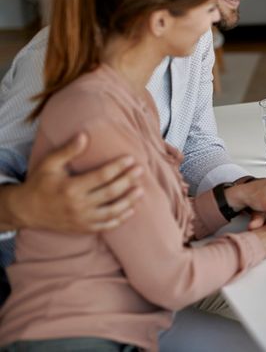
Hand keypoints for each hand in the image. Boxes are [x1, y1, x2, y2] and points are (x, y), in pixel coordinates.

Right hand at [4, 132, 143, 231]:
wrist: (26, 210)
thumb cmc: (40, 183)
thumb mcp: (49, 164)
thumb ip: (68, 150)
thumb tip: (85, 135)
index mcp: (71, 188)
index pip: (101, 176)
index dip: (118, 167)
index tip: (131, 159)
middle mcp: (78, 205)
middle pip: (110, 193)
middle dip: (128, 181)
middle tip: (141, 170)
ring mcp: (81, 219)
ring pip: (112, 211)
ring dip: (128, 201)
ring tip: (141, 190)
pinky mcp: (82, 228)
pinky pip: (105, 226)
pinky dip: (119, 219)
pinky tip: (130, 211)